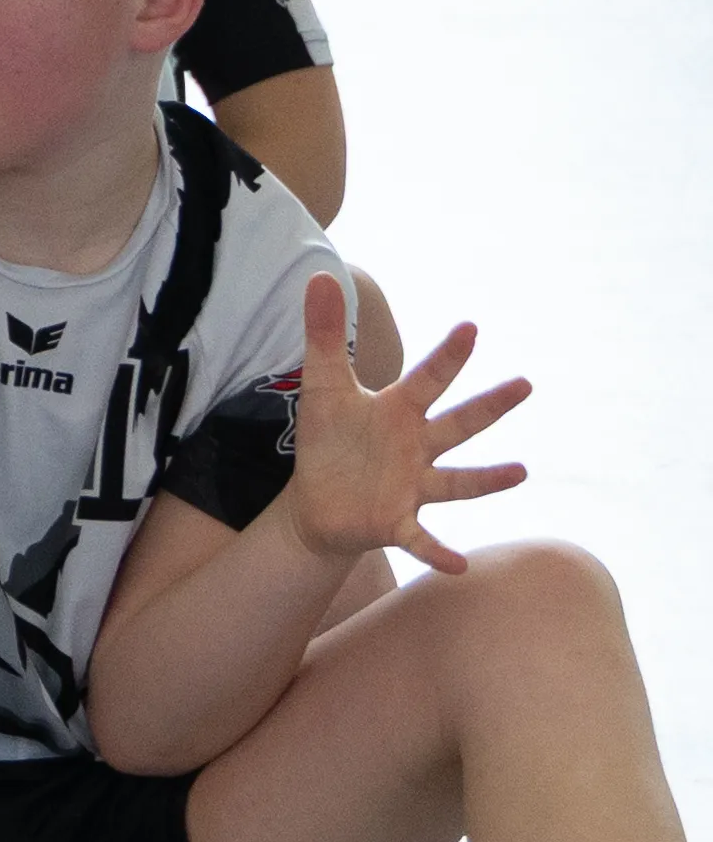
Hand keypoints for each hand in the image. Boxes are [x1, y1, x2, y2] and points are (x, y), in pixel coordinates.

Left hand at [275, 271, 525, 572]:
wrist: (316, 503)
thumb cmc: (330, 440)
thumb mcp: (322, 386)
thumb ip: (322, 333)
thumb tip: (322, 274)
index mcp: (400, 411)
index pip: (427, 378)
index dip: (447, 355)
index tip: (470, 327)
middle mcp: (417, 448)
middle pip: (458, 424)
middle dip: (489, 406)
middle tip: (525, 384)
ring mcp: (413, 487)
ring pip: (456, 482)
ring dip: (486, 480)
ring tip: (520, 472)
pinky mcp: (397, 523)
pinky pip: (423, 540)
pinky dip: (439, 552)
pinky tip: (460, 567)